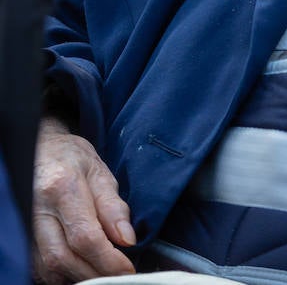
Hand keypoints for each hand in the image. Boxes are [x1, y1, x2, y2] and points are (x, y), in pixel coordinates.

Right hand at [32, 117, 135, 282]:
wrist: (43, 150)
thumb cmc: (72, 159)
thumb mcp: (101, 173)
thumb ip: (114, 207)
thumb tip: (127, 240)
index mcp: (62, 186)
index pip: (85, 236)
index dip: (108, 259)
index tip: (126, 268)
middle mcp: (38, 209)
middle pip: (64, 258)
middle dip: (94, 272)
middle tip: (116, 272)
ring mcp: (26, 225)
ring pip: (49, 268)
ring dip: (78, 275)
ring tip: (100, 268)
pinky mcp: (23, 238)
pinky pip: (40, 268)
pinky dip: (61, 274)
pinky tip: (79, 266)